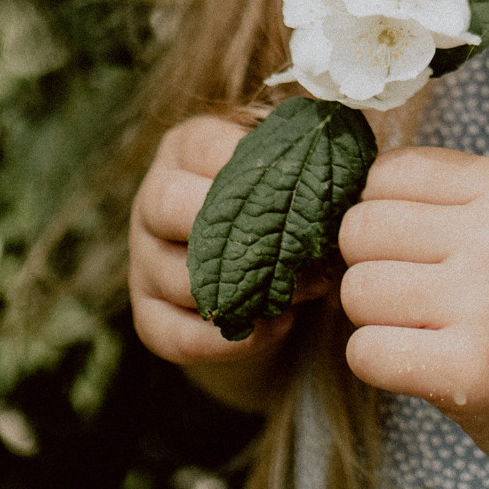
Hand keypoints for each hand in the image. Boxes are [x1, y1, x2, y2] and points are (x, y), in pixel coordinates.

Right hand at [128, 113, 324, 409]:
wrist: (251, 271)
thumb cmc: (276, 202)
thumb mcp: (284, 168)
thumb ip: (302, 158)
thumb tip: (345, 169)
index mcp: (186, 149)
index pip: (205, 148)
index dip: (258, 170)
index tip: (308, 190)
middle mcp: (152, 200)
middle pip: (168, 204)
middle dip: (239, 231)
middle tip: (302, 250)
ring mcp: (143, 261)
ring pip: (176, 278)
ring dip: (246, 292)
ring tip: (304, 291)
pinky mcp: (148, 316)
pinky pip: (176, 334)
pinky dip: (230, 340)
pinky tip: (277, 326)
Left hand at [337, 146, 488, 478]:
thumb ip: (435, 201)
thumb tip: (330, 193)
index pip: (385, 173)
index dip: (379, 214)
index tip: (412, 249)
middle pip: (360, 229)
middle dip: (369, 267)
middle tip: (414, 297)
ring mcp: (486, 303)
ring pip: (356, 291)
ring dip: (372, 319)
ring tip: (425, 332)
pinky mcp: (468, 371)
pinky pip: (364, 352)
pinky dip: (378, 364)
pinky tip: (424, 365)